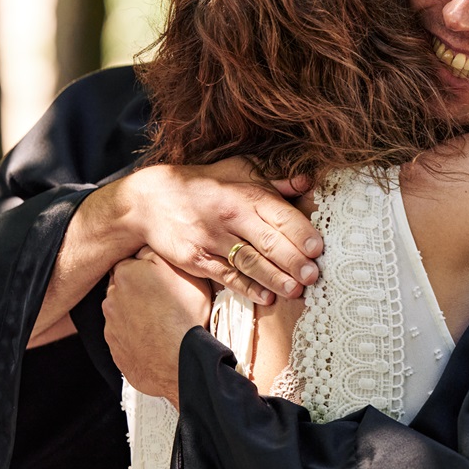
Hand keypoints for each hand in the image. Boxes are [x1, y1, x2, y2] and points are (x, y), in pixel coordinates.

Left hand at [105, 248, 212, 405]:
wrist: (180, 363)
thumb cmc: (186, 314)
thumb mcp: (184, 270)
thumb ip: (161, 252)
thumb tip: (150, 243)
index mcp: (126, 273)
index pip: (131, 261)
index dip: (148, 268)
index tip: (163, 277)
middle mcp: (111, 298)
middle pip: (125, 287)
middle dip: (140, 291)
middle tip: (166, 300)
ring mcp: (111, 327)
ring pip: (123, 313)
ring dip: (138, 315)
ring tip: (163, 322)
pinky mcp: (116, 351)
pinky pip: (125, 338)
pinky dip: (137, 338)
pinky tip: (157, 340)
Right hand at [117, 158, 321, 304]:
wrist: (151, 200)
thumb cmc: (204, 184)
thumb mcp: (238, 170)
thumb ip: (274, 181)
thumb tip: (308, 182)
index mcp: (246, 194)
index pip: (279, 214)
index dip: (300, 232)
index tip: (318, 248)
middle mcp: (231, 217)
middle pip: (267, 242)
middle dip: (292, 260)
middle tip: (313, 275)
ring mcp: (213, 239)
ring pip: (249, 262)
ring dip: (274, 278)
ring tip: (295, 290)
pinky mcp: (197, 259)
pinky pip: (226, 276)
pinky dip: (246, 288)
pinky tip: (265, 298)